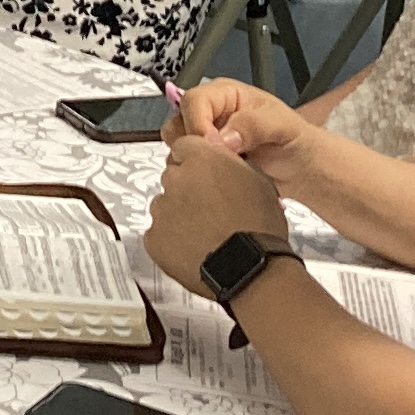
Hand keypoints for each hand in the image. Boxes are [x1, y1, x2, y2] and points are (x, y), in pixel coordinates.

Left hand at [142, 134, 284, 293]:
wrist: (250, 268)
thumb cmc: (260, 229)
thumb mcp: (259, 180)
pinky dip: (170, 240)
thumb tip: (224, 162)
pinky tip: (194, 248)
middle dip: (187, 189)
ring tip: (205, 232)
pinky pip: (157, 233)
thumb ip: (231, 164)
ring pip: (164, 204)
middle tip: (209, 208)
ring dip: (178, 214)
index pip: (185, 146)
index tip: (203, 173)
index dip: (195, 161)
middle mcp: (177, 179)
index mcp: (203, 159)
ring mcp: (162, 208)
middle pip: (173, 176)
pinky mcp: (154, 237)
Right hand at [183, 77, 309, 166]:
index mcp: (225, 94)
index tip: (213, 147)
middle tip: (217, 161)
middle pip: (178, 123)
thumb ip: (253, 125)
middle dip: (192, 144)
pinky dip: (197, 174)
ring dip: (194, 160)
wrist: (303, 169)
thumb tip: (222, 138)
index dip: (197, 124)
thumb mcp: (282, 125)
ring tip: (221, 171)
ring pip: (178, 146)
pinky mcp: (206, 161)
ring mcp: (206, 139)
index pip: (193, 101)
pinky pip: (188, 165)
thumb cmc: (296, 141)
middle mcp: (210, 113)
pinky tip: (219, 179)